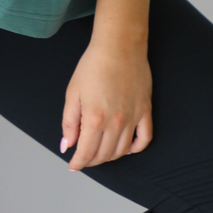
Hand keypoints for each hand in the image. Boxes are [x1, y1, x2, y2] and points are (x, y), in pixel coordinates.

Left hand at [60, 35, 152, 170]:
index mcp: (94, 118)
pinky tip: (126, 148)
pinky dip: (135, 148)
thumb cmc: (93, 66)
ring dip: (109, 156)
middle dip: (91, 161)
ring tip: (100, 153)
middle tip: (83, 158)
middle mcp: (115, 122)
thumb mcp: (73, 93)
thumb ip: (69, 122)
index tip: (73, 166)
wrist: (119, 46)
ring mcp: (133, 118)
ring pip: (122, 150)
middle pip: (103, 154)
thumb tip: (67, 145)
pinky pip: (144, 139)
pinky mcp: (145, 111)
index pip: (86, 152)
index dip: (78, 163)